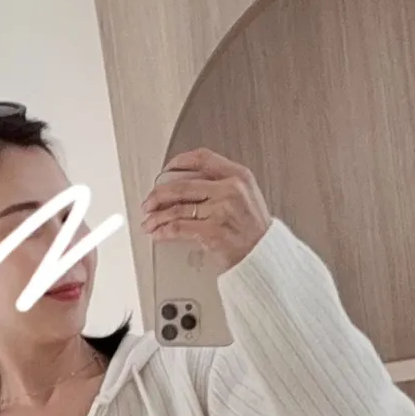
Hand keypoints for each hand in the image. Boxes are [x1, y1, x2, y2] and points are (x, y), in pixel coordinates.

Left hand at [140, 147, 270, 272]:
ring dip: (157, 217)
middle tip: (149, 202)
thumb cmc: (254, 231)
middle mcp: (229, 189)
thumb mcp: (246, 197)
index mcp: (238, 176)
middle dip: (158, 195)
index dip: (178, 163)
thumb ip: (221, 185)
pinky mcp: (212, 232)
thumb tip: (186, 184)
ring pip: (177, 208)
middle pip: (182, 184)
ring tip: (149, 221)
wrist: (265, 257)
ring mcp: (221, 210)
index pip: (202, 158)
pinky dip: (164, 231)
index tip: (165, 171)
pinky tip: (158, 234)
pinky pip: (179, 228)